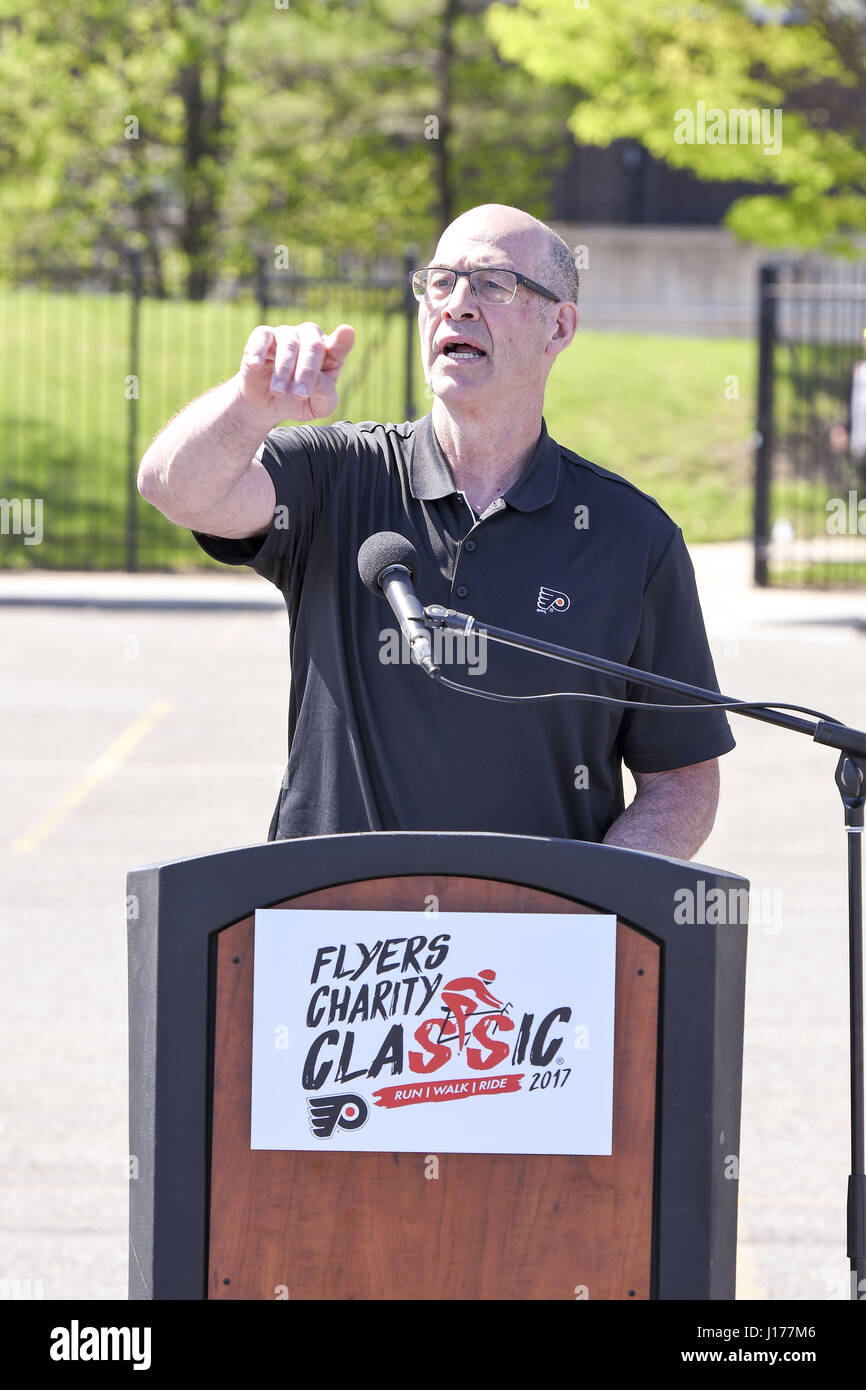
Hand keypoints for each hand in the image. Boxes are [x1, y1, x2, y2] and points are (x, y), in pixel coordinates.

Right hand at [239, 321, 355, 420]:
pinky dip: (258, 350)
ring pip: (288, 345)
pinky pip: (262, 337)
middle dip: (307, 372)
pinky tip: (256, 364)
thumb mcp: (318, 406)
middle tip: (300, 395)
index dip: (343, 339)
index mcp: (330, 354)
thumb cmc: (299, 400)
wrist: (268, 402)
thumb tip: (318, 380)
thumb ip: (325, 394)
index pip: (339, 345)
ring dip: (283, 371)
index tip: (347, 332)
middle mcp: (310, 338)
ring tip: (279, 392)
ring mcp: (287, 334)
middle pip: (313, 346)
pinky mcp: (263, 336)